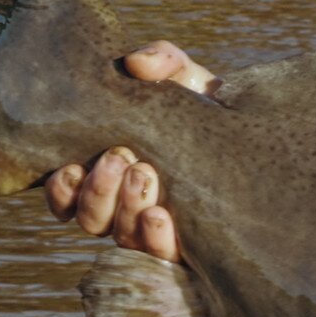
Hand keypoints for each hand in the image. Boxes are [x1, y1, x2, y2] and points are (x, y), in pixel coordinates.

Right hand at [44, 41, 212, 262]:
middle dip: (99, 192)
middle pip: (91, 220)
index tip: (70, 168)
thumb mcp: (183, 76)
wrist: (254, 132)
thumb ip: (162, 60)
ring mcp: (158, 230)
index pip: (67, 196)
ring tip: (144, 174)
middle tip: (120, 157)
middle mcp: (127, 206)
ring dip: (125, 209)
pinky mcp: (192, 247)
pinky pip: (162, 256)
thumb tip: (137, 62)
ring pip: (122, 239)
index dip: (61, 191)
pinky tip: (161, 215)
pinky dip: (156, 238)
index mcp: (110, 171)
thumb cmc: (205, 105)